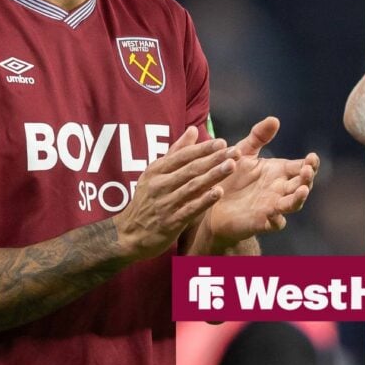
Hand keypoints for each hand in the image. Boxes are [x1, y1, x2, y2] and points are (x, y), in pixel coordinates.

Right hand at [113, 126, 234, 260]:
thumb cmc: (148, 200)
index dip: (203, 148)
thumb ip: (177, 152)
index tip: (223, 142)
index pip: (183, 156)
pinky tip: (219, 193)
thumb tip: (193, 129)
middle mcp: (160, 184)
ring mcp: (165, 203)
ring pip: (192, 187)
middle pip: (191, 169)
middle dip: (214, 159)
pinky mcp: (170, 222)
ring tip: (231, 166)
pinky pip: (190, 209)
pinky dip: (204, 200)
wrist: (129, 234)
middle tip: (235, 151)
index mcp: (156, 170)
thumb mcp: (155, 174)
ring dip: (213, 175)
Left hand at [204, 117, 318, 246]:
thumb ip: (258, 136)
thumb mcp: (244, 152)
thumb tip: (274, 119)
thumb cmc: (231, 176)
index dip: (310, 163)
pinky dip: (276, 220)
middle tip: (307, 169)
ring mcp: (272, 206)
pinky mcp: (261, 222)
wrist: (211, 202)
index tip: (312, 157)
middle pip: (302, 184)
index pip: (301, 167)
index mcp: (279, 172)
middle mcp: (280, 189)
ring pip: (293, 204)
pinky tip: (275, 213)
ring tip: (302, 190)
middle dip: (307, 178)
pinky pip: (274, 224)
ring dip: (298, 198)